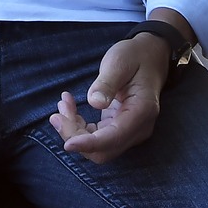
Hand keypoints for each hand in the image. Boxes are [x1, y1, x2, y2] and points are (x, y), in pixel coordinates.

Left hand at [50, 33, 169, 164]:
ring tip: (63, 105)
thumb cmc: (135, 56)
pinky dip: (80, 128)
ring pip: (98, 147)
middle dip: (76, 137)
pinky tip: (70, 109)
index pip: (114, 138)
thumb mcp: (119, 62)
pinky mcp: (120, 129)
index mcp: (141, 112)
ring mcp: (130, 131)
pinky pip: (97, 138)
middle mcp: (138, 128)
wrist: (149, 56)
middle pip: (103, 150)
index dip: (89, 144)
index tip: (68, 143)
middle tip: (57, 115)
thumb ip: (107, 83)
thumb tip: (94, 103)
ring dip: (75, 132)